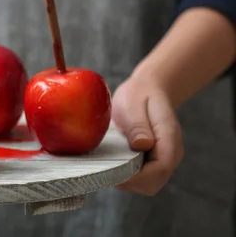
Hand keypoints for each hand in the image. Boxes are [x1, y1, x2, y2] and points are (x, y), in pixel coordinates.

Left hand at [111, 75, 183, 195]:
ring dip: (126, 180)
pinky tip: (112, 162)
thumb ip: (138, 125)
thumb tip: (141, 145)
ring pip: (146, 184)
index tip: (113, 170)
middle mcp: (170, 154)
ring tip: (107, 164)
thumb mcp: (135, 103)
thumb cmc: (140, 95)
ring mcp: (162, 159)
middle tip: (105, 168)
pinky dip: (126, 176)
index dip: (137, 176)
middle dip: (129, 181)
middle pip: (153, 183)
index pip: (160, 168)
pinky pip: (141, 178)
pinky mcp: (152, 162)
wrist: (148, 90)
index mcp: (169, 138)